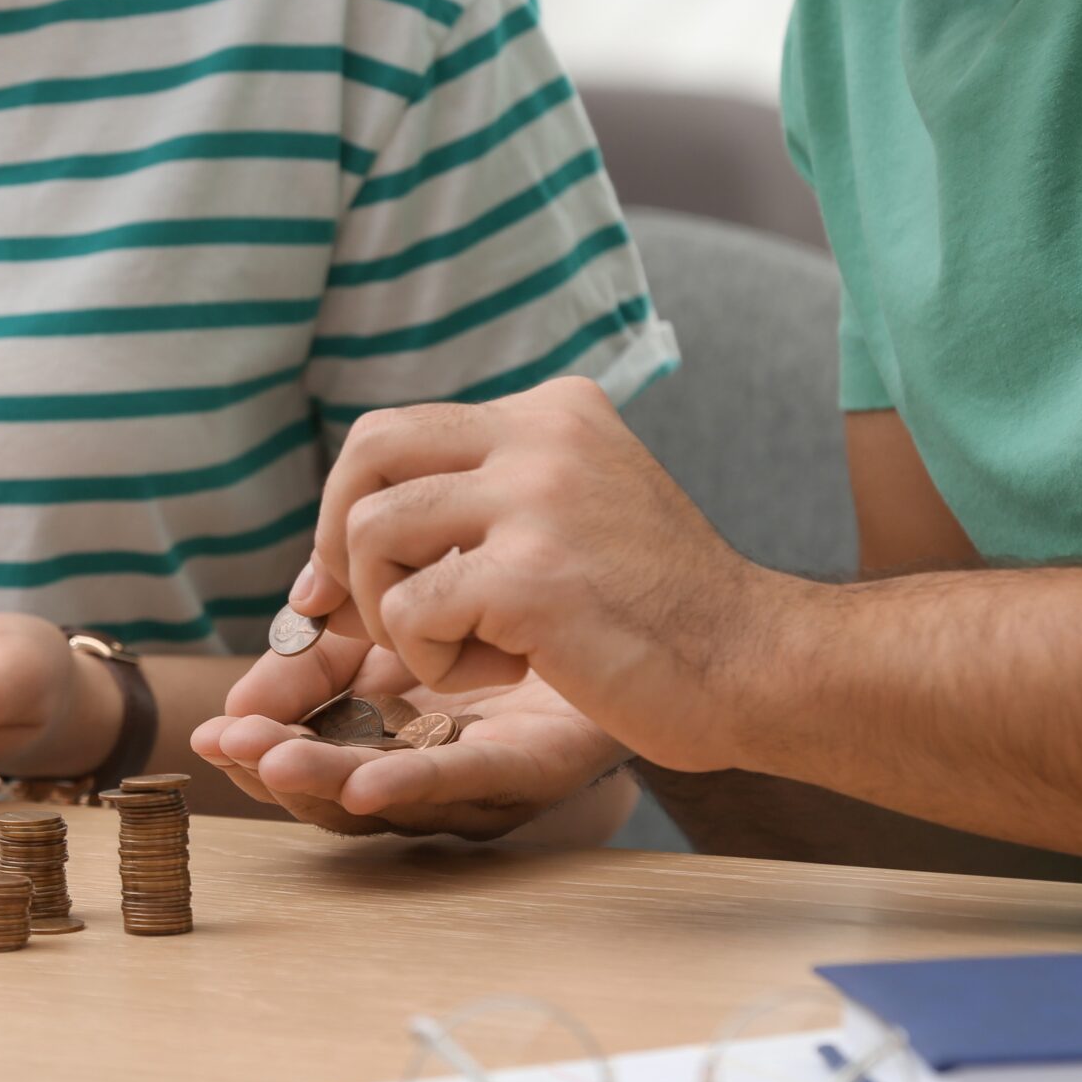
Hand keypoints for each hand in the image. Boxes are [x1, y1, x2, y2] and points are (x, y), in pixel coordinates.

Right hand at [192, 624, 628, 838]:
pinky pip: (470, 779)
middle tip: (224, 746)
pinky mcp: (544, 765)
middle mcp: (446, 749)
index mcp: (416, 714)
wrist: (699, 638)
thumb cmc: (569, 605)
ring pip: (389, 785)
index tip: (217, 721)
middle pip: (340, 771)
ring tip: (271, 764)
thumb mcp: (457, 584)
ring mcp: (493, 764)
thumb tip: (306, 598)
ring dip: (321, 778)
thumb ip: (384, 589)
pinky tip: (366, 783)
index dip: (268, 722)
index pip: (322, 723)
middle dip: (275, 760)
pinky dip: (412, 786)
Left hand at [289, 377, 779, 774]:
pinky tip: (509, 670)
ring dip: (392, 613)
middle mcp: (543, 434)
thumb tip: (324, 565)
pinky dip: (435, 661)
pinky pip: (408, 614)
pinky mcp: (529, 576)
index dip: (351, 506)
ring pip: (373, 534)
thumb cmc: (658, 616)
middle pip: (368, 454)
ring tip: (468, 647)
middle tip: (365, 613)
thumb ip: (476, 509)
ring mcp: (537, 498)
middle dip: (341, 541)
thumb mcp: (573, 517)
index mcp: (554, 411)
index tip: (347, 578)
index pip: (397, 431)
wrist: (757, 665)